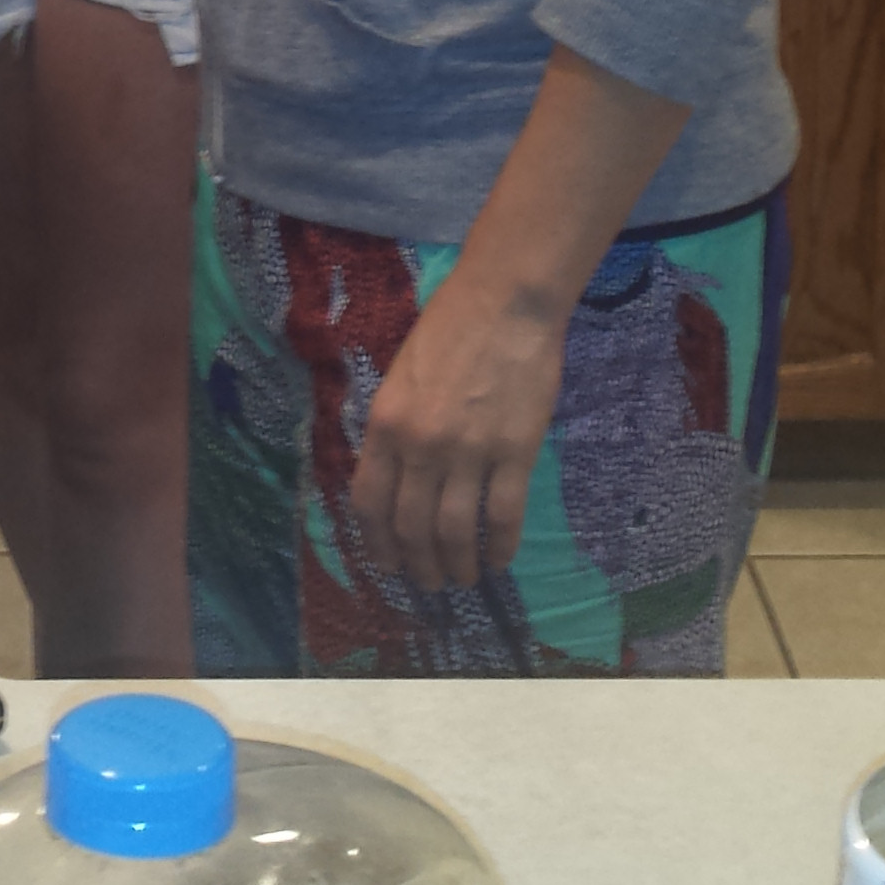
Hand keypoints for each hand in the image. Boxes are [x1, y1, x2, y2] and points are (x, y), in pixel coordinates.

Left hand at [349, 266, 567, 591]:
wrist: (505, 301)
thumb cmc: (450, 329)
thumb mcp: (401, 377)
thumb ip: (394, 430)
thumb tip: (395, 482)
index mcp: (386, 423)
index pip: (369, 503)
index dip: (377, 544)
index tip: (389, 566)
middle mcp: (420, 445)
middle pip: (412, 528)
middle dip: (418, 566)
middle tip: (430, 583)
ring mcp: (469, 451)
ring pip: (456, 533)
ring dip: (458, 566)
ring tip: (464, 578)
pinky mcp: (515, 452)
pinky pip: (503, 517)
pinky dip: (501, 547)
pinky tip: (500, 559)